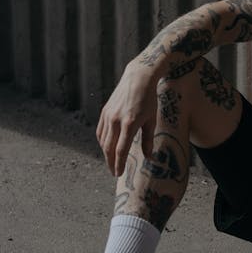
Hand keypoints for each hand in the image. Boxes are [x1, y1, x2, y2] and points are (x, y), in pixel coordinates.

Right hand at [96, 62, 157, 176]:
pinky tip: (107, 146)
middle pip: (109, 148)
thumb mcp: (151, 120)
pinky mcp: (105, 111)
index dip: (118, 164)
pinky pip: (100, 131)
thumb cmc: (149, 99)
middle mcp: (116, 120)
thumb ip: (147, 140)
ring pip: (103, 140)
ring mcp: (108, 115)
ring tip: (112, 161)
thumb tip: (148, 157)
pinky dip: (102, 141)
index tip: (118, 174)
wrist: (138, 78)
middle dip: (111, 162)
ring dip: (106, 153)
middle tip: (114, 172)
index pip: (120, 150)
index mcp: (129, 124)